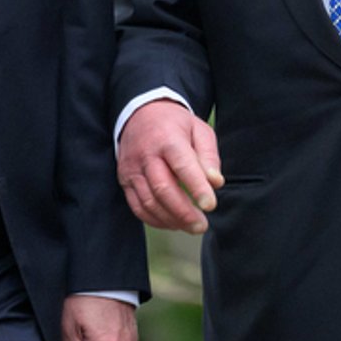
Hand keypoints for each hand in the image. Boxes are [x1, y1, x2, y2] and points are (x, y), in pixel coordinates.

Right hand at [116, 99, 222, 233]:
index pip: (182, 165)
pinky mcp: (124, 180)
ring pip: (149, 201)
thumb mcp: (199, 129)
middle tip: (202, 226)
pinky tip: (172, 222)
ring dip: (170, 219)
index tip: (210, 205)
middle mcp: (146, 155)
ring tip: (190, 227)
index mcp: (168, 138)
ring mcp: (132, 169)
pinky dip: (155, 220)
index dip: (197, 187)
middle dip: (184, 212)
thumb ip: (209, 156)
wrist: (139, 113)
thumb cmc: (175, 124)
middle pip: (162, 188)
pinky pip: (137, 206)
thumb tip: (216, 182)